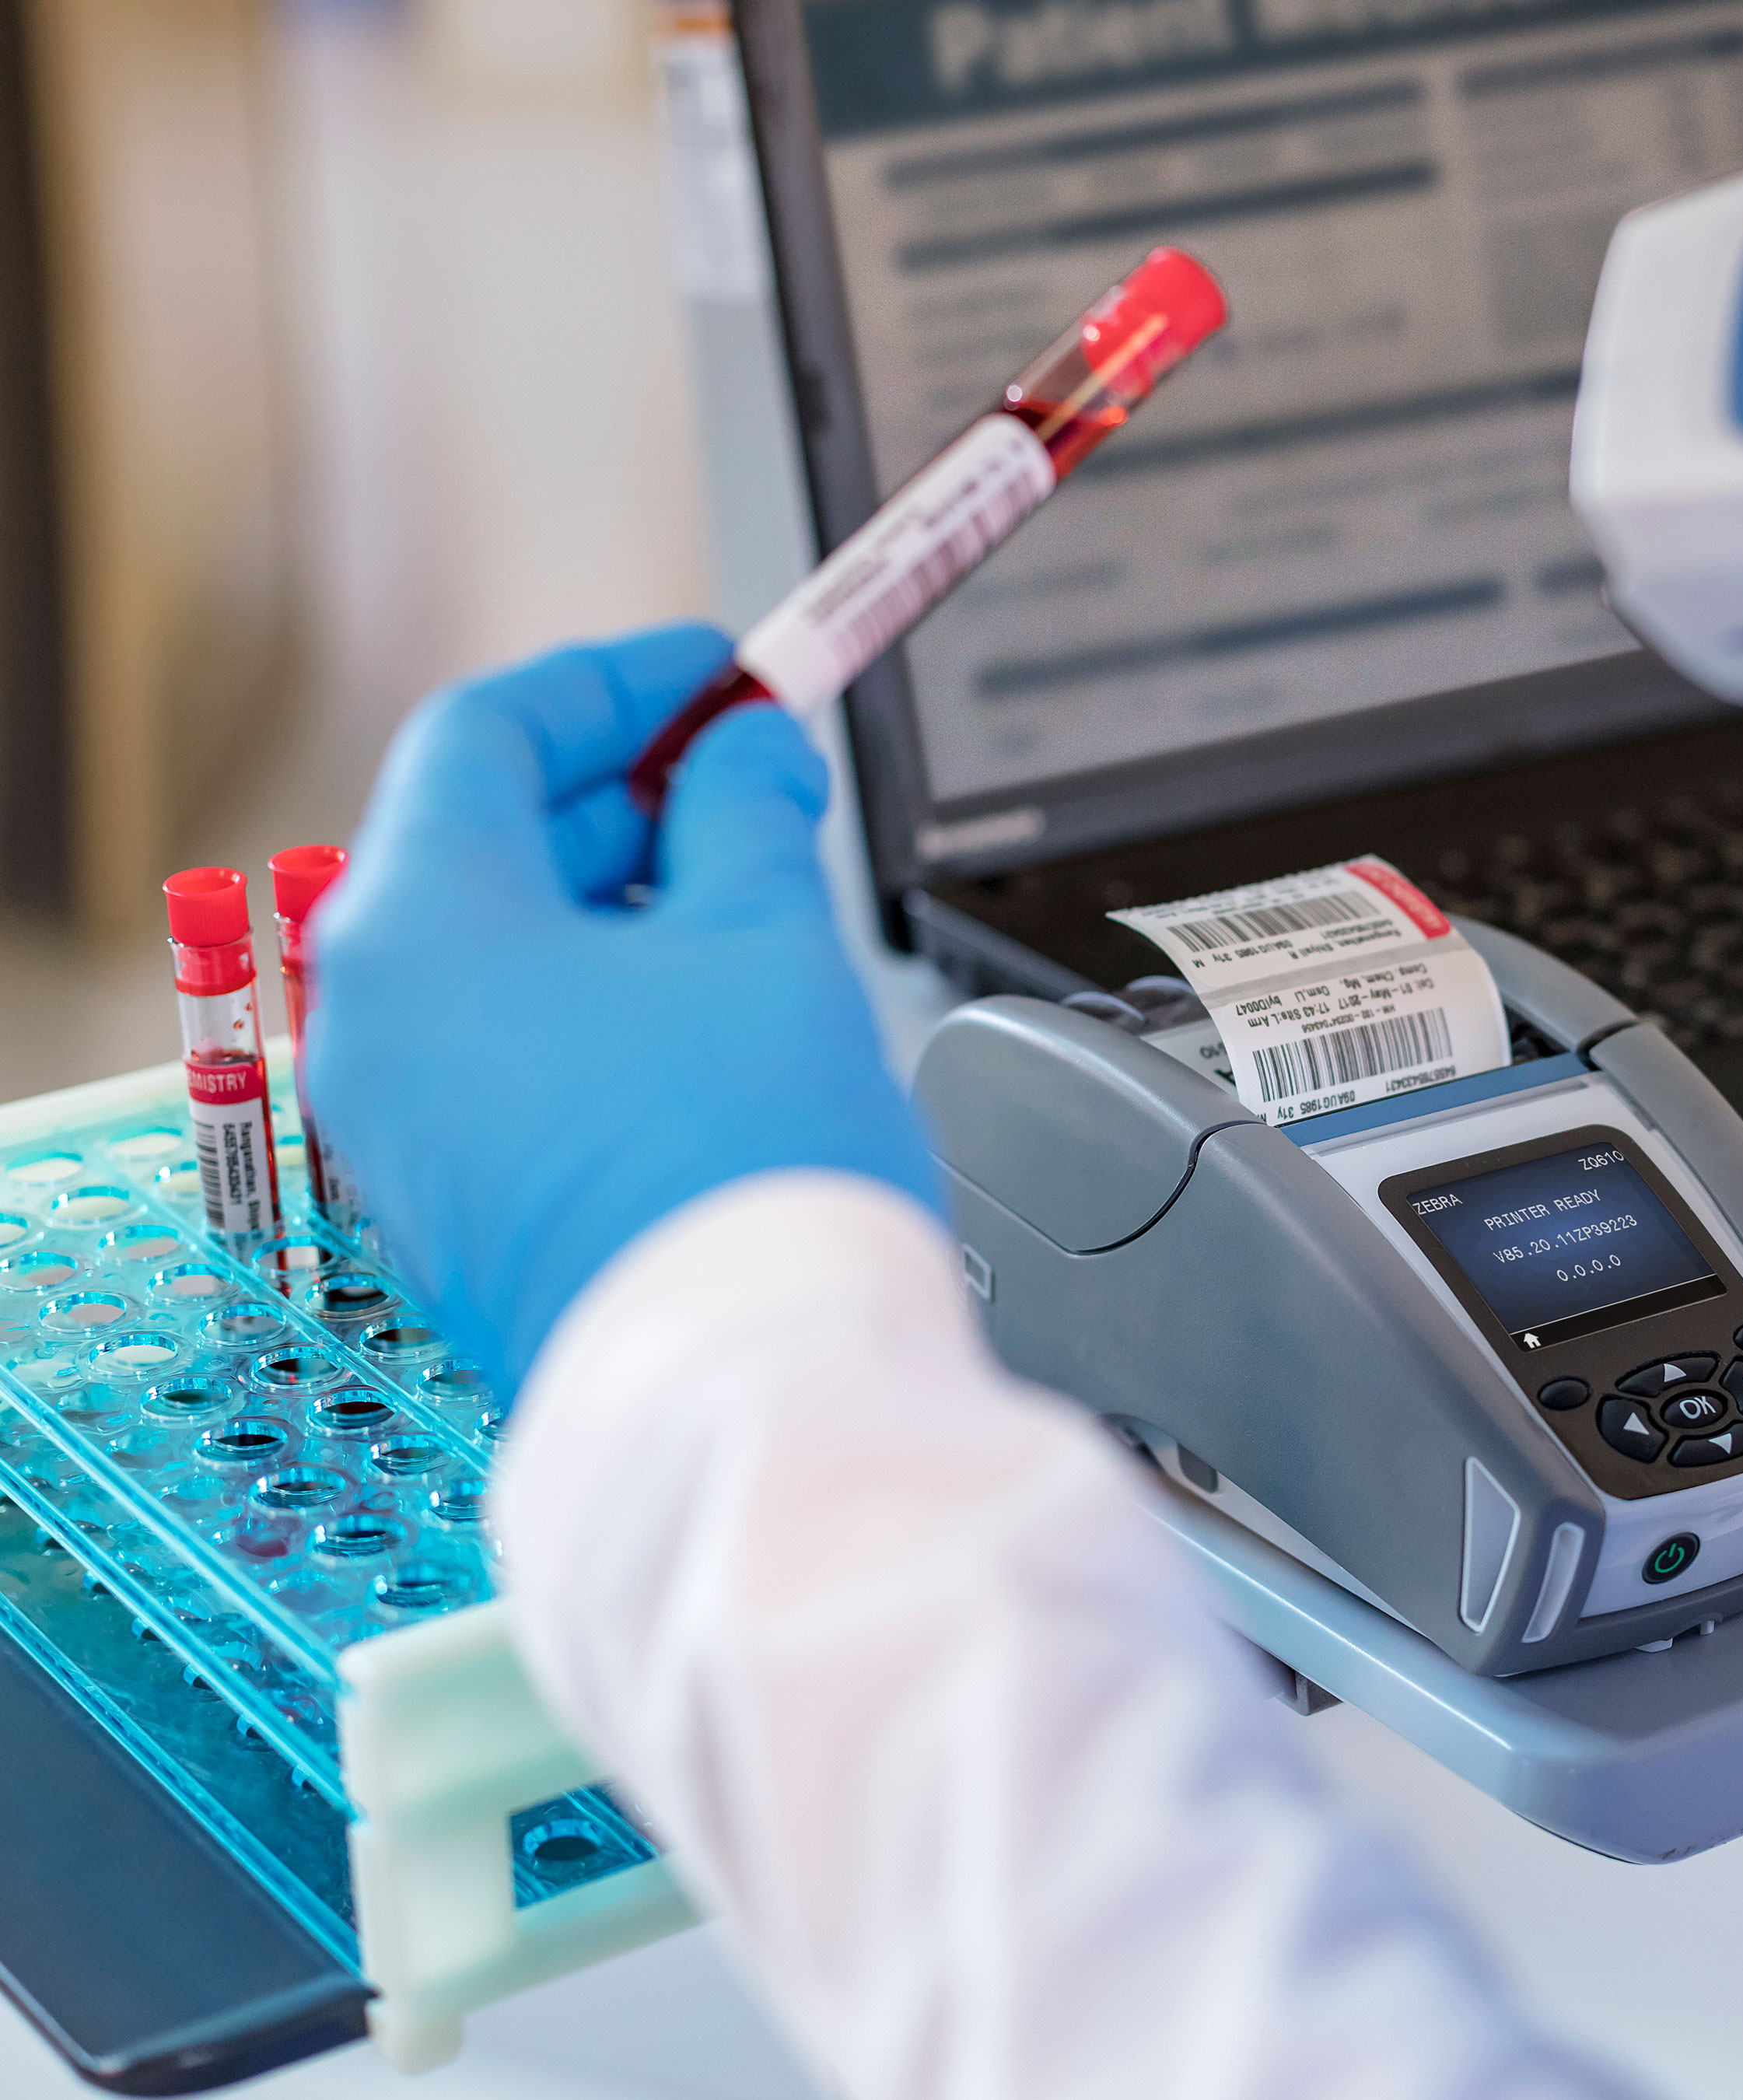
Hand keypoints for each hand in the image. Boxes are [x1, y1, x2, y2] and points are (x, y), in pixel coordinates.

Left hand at [307, 624, 941, 1392]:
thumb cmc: (743, 1166)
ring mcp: (402, 1129)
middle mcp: (375, 1025)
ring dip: (623, 902)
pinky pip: (510, 1056)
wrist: (743, 1385)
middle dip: (629, 794)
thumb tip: (744, 755)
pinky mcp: (457, 1206)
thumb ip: (745, 809)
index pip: (488, 734)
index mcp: (417, 930)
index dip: (617, 685)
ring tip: (752, 898)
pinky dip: (599, 1002)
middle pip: (484, 844)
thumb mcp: (766, 934)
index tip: (717, 672)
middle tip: (751, 775)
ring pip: (501, 958)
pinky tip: (709, 1010)